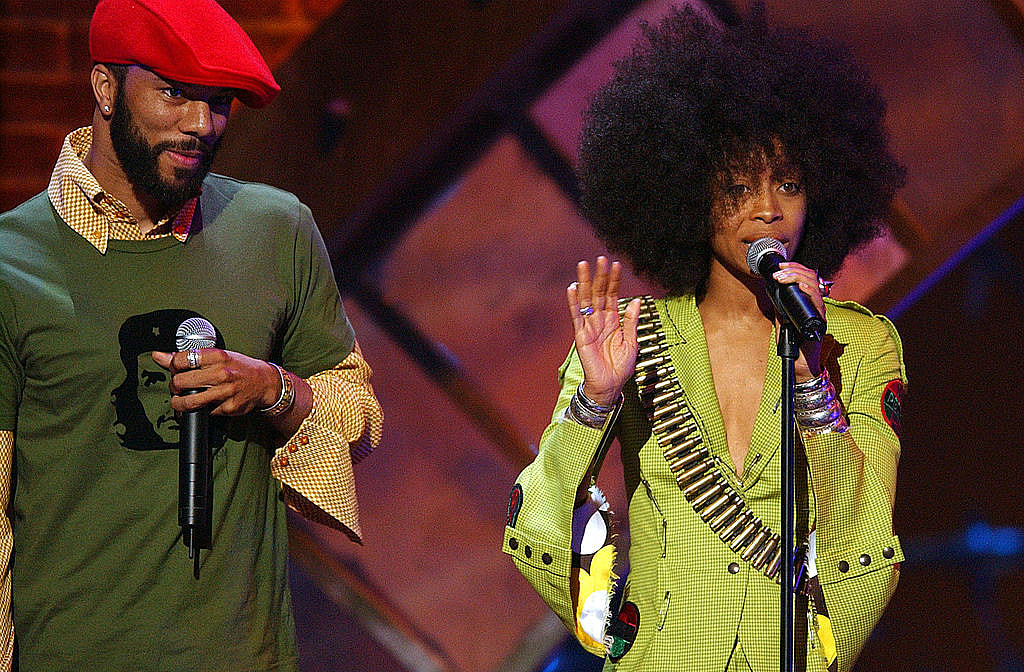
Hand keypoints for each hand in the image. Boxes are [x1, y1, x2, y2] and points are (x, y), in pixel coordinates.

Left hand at [151, 348, 279, 415]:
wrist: (265, 382)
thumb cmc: (238, 367)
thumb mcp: (217, 357)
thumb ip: (187, 357)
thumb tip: (158, 356)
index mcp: (217, 356)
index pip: (180, 360)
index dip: (173, 366)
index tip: (177, 370)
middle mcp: (221, 373)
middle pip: (180, 382)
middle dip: (174, 387)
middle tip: (178, 388)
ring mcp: (225, 391)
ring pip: (188, 401)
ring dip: (179, 404)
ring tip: (180, 402)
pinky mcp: (228, 407)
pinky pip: (204, 412)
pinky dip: (199, 411)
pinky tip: (201, 406)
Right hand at [567, 256, 641, 405]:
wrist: (610, 386)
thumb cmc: (620, 366)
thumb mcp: (632, 341)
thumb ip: (631, 321)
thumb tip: (636, 300)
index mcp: (613, 321)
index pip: (612, 296)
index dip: (614, 281)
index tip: (616, 265)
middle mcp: (600, 320)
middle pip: (598, 293)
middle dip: (600, 276)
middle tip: (601, 259)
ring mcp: (589, 326)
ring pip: (586, 300)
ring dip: (585, 283)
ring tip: (584, 266)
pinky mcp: (581, 335)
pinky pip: (577, 316)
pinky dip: (574, 302)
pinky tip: (572, 289)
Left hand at [770, 261, 827, 379]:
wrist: (799, 361)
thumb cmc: (793, 342)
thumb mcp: (782, 319)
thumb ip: (781, 307)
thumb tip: (772, 291)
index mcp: (808, 302)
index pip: (806, 278)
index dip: (795, 268)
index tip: (781, 266)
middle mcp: (816, 304)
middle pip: (811, 278)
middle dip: (793, 271)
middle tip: (778, 273)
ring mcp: (819, 312)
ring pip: (815, 286)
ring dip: (797, 278)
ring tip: (783, 277)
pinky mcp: (820, 320)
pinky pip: (819, 302)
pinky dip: (810, 292)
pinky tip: (801, 286)